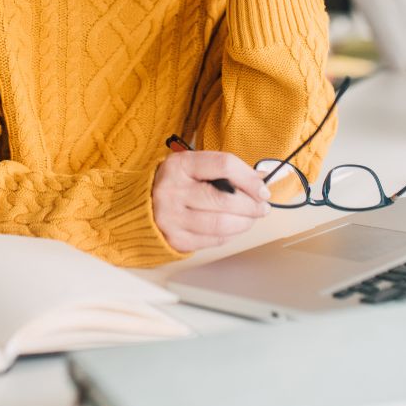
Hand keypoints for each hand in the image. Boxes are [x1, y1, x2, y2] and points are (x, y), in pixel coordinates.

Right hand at [152, 150, 270, 252]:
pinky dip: (230, 235)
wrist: (143, 204)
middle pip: (225, 199)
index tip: (262, 188)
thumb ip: (225, 170)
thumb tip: (261, 179)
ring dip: (244, 222)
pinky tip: (232, 227)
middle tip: (262, 207)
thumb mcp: (195, 166)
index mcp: (180, 165)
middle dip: (251, 205)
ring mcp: (171, 216)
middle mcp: (173, 190)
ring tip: (250, 218)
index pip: (223, 165)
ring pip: (221, 224)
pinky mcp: (175, 238)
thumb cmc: (177, 183)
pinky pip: (213, 240)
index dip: (249, 178)